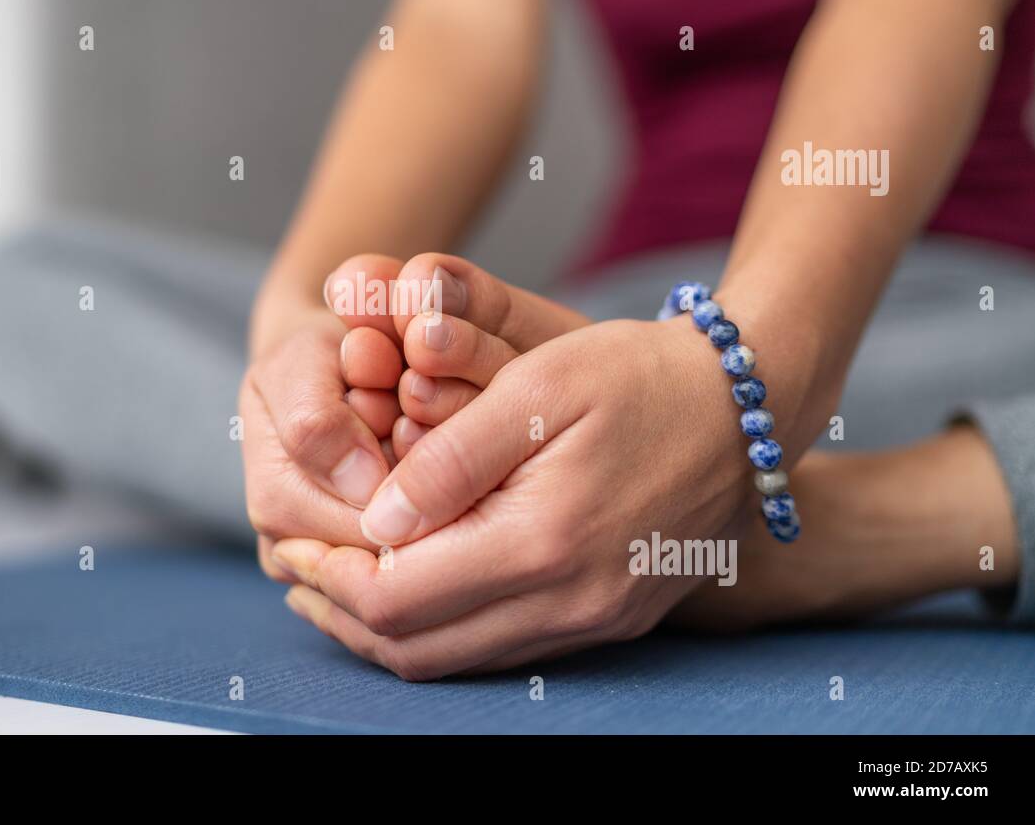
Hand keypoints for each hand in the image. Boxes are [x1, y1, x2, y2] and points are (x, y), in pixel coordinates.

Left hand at [272, 259, 833, 677]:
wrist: (743, 404)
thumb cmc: (639, 377)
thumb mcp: (539, 387)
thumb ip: (451, 459)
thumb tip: (375, 520)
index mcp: (546, 545)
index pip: (400, 598)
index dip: (331, 577)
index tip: (291, 544)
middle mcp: (572, 604)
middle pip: (421, 648)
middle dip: (344, 614)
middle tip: (296, 572)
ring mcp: (595, 621)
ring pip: (459, 658)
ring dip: (388, 627)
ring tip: (336, 582)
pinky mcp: (609, 618)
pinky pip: (502, 645)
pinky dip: (443, 625)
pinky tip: (416, 582)